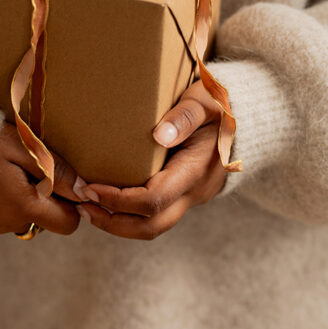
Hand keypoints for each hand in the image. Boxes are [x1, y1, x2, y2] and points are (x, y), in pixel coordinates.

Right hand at [0, 122, 85, 235]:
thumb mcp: (20, 146)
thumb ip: (55, 169)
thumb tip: (84, 190)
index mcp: (23, 206)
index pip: (67, 223)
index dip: (71, 204)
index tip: (62, 181)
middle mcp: (6, 223)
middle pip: (40, 218)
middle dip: (41, 196)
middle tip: (25, 164)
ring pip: (16, 216)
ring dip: (17, 196)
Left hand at [76, 80, 226, 239]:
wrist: (247, 114)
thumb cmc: (219, 101)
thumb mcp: (204, 100)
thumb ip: (184, 116)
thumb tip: (159, 135)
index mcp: (197, 170)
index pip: (153, 200)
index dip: (118, 200)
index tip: (88, 187)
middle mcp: (195, 191)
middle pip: (151, 226)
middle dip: (112, 222)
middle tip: (80, 207)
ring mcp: (191, 197)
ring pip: (152, 228)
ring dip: (117, 224)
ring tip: (85, 209)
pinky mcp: (184, 196)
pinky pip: (154, 216)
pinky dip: (127, 215)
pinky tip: (104, 202)